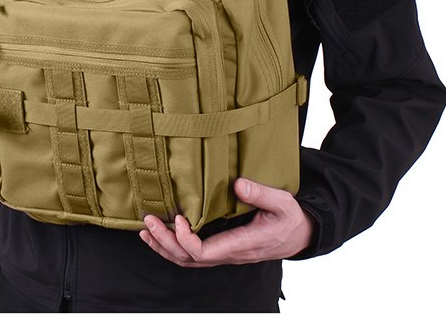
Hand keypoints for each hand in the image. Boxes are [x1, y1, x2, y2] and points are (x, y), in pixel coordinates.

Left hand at [139, 178, 315, 266]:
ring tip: (147, 230)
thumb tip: (238, 184)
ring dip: (165, 247)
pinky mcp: (222, 248)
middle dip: (165, 242)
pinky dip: (174, 247)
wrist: (299, 234)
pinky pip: (193, 256)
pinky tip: (163, 234)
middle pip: (189, 260)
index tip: (179, 219)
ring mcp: (224, 253)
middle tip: (149, 221)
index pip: (205, 253)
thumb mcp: (282, 202)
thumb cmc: (290, 219)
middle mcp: (229, 253)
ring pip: (188, 261)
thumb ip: (261, 194)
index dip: (186, 240)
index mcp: (241, 244)